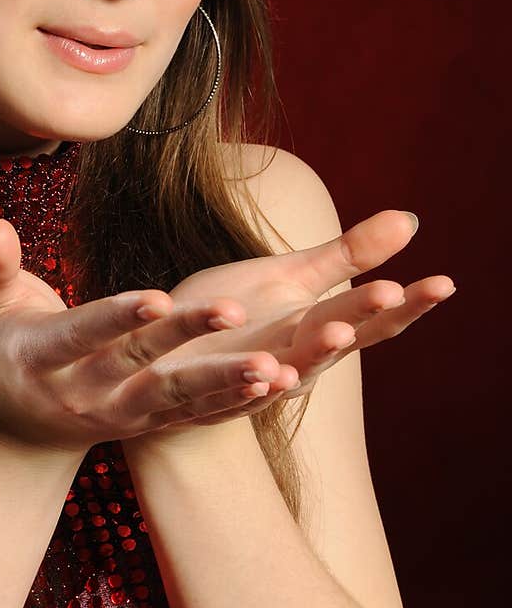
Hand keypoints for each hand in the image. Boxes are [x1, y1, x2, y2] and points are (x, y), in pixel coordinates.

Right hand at [0, 217, 284, 455]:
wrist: (23, 423)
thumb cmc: (8, 341)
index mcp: (43, 358)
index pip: (83, 335)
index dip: (118, 317)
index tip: (156, 296)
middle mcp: (85, 393)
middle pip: (141, 365)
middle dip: (187, 338)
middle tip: (235, 310)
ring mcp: (123, 416)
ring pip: (180, 400)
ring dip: (227, 382)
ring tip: (276, 366)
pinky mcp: (154, 427)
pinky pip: (200, 417)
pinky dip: (239, 404)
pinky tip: (282, 382)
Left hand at [116, 209, 455, 427]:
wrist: (163, 358)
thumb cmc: (237, 315)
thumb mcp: (295, 276)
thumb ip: (348, 254)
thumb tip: (411, 219)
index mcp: (314, 331)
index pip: (371, 320)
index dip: (408, 304)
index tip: (443, 282)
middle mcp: (289, 359)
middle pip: (332, 340)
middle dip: (359, 316)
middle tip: (391, 292)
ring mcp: (246, 378)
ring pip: (286, 371)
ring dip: (312, 353)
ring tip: (335, 332)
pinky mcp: (199, 387)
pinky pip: (225, 388)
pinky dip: (246, 383)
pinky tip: (266, 372)